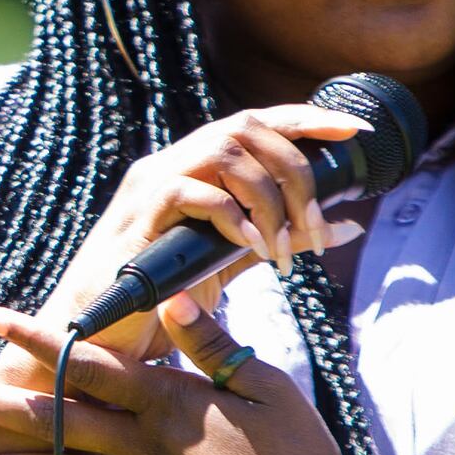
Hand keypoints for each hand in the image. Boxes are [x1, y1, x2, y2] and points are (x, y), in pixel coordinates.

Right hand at [42, 101, 373, 357]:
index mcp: (195, 165)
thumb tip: (347, 224)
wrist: (102, 336)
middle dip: (295, 172)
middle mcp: (172, 162)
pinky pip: (192, 193)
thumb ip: (284, 236)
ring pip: (225, 154)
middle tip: (313, 227)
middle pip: (247, 129)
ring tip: (281, 250)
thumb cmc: (164, 294)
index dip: (305, 118)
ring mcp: (151, 185)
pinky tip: (252, 248)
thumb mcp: (235, 258)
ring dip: (268, 200)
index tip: (352, 131)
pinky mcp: (139, 216)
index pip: (255, 122)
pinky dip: (232, 217)